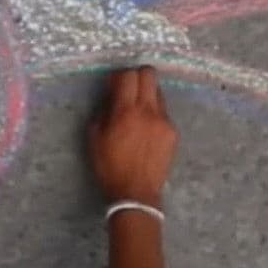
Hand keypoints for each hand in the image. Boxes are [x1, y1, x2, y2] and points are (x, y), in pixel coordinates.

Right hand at [90, 67, 177, 207]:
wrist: (136, 193)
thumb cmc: (109, 167)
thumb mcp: (94, 137)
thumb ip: (103, 111)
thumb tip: (112, 95)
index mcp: (126, 112)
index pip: (128, 75)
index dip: (118, 76)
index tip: (113, 86)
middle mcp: (148, 111)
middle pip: (148, 74)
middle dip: (137, 76)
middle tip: (128, 90)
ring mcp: (164, 121)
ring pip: (158, 92)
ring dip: (146, 95)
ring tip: (137, 113)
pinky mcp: (173, 132)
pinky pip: (163, 112)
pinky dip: (154, 114)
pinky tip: (147, 130)